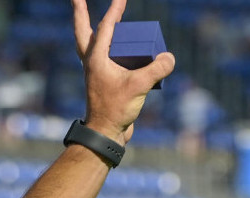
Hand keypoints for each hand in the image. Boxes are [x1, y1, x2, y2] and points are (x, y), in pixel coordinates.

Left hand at [72, 0, 174, 143]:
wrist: (105, 132)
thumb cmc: (116, 109)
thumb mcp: (140, 86)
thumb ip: (156, 69)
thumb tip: (168, 57)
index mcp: (96, 59)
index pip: (105, 28)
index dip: (114, 10)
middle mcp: (92, 62)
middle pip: (82, 32)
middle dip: (80, 13)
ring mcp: (96, 71)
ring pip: (91, 43)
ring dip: (95, 27)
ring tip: (109, 18)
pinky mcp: (103, 80)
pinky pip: (106, 56)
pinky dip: (111, 46)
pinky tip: (123, 46)